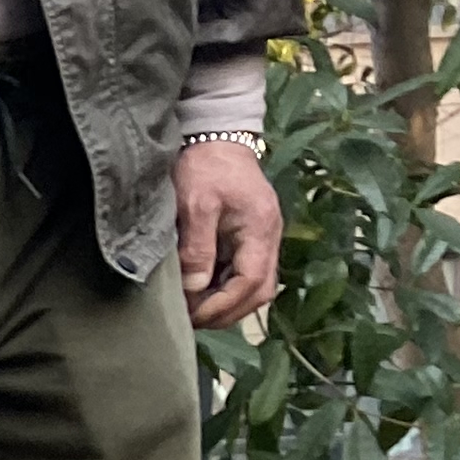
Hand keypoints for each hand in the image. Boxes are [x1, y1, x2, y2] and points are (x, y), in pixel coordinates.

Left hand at [177, 138, 280, 327]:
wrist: (215, 138)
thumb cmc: (205, 167)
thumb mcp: (196, 204)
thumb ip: (197, 247)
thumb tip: (196, 287)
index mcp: (260, 228)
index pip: (252, 281)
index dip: (224, 305)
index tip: (194, 315)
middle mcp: (268, 237)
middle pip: (259, 291)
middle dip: (227, 312)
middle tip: (191, 321)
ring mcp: (260, 239)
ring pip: (254, 286)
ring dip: (226, 304)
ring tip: (193, 312)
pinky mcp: (248, 239)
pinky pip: (243, 275)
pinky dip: (224, 290)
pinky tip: (198, 295)